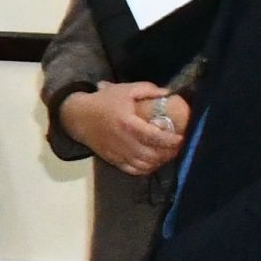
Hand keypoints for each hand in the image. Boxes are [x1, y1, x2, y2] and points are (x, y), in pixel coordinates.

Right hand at [58, 82, 184, 177]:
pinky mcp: (113, 159)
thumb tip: (169, 93)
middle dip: (169, 152)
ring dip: (159, 161)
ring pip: (144, 165)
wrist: (78, 116)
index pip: (154, 136)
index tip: (182, 137)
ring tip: (167, 153)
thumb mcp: (125, 89)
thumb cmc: (104, 101)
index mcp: (127, 123)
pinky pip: (133, 170)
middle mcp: (123, 141)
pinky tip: (153, 161)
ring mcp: (117, 153)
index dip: (171, 140)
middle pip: (151, 154)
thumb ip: (148, 90)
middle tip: (178, 146)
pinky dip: (146, 169)